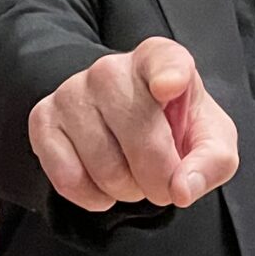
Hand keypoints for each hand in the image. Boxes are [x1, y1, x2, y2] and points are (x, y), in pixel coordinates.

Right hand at [28, 36, 237, 211]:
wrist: (123, 127)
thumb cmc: (173, 128)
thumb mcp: (209, 139)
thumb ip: (211, 162)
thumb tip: (181, 189)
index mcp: (159, 59)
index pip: (164, 61)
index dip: (169, 75)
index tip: (170, 86)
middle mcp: (111, 69)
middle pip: (141, 138)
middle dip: (157, 179)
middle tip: (160, 181)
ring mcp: (71, 92)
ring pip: (104, 166)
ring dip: (124, 190)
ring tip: (130, 177)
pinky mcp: (43, 120)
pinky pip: (67, 177)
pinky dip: (91, 196)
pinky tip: (101, 186)